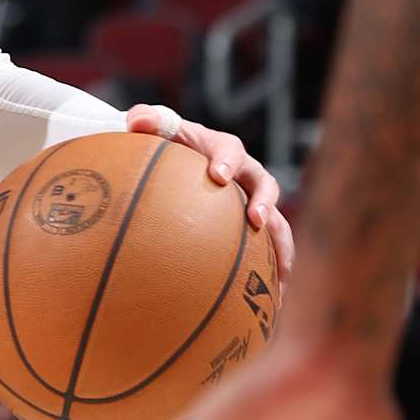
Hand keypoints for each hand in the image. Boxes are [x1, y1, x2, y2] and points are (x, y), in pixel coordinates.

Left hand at [127, 104, 294, 286]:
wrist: (180, 164)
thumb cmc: (168, 148)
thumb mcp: (157, 133)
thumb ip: (149, 122)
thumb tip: (136, 118)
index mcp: (222, 149)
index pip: (229, 149)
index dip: (226, 161)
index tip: (217, 176)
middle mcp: (246, 174)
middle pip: (265, 185)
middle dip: (265, 202)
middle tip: (256, 220)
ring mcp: (254, 201)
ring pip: (277, 222)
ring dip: (281, 243)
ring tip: (282, 271)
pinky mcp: (256, 227)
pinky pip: (271, 249)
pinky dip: (275, 271)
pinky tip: (274, 302)